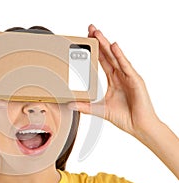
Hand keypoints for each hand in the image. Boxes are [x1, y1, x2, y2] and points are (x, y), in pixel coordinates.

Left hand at [68, 24, 158, 138]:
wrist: (139, 126)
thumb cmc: (124, 117)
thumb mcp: (100, 109)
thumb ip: (85, 106)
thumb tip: (69, 105)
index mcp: (114, 80)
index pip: (102, 61)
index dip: (95, 50)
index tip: (86, 40)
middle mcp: (121, 75)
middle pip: (108, 55)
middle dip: (99, 41)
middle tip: (90, 29)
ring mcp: (128, 76)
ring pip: (116, 57)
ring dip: (106, 44)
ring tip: (97, 33)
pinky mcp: (135, 80)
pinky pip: (126, 66)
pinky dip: (120, 55)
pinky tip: (113, 46)